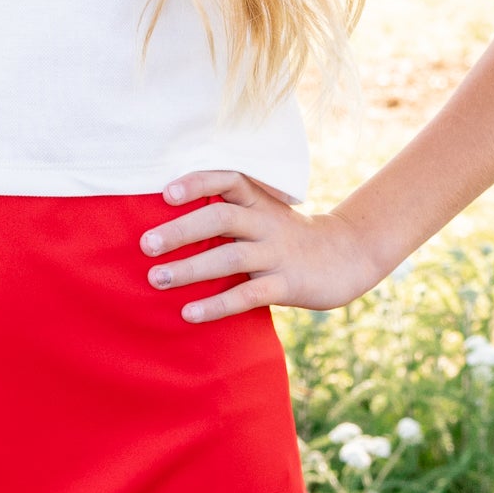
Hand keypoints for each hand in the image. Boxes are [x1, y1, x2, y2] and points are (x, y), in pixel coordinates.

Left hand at [140, 170, 384, 320]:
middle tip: (146, 245)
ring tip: (156, 279)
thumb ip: (228, 212)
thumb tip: (167, 221)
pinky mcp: (287, 285)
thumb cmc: (289, 236)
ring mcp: (278, 254)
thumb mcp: (264, 214)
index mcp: (260, 201)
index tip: (165, 194)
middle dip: (181, 231)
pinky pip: (248, 295)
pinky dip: (217, 304)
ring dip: (190, 268)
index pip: (228, 179)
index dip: (197, 183)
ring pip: (231, 257)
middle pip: (222, 218)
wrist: (348, 256)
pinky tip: (189, 313)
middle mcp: (267, 223)